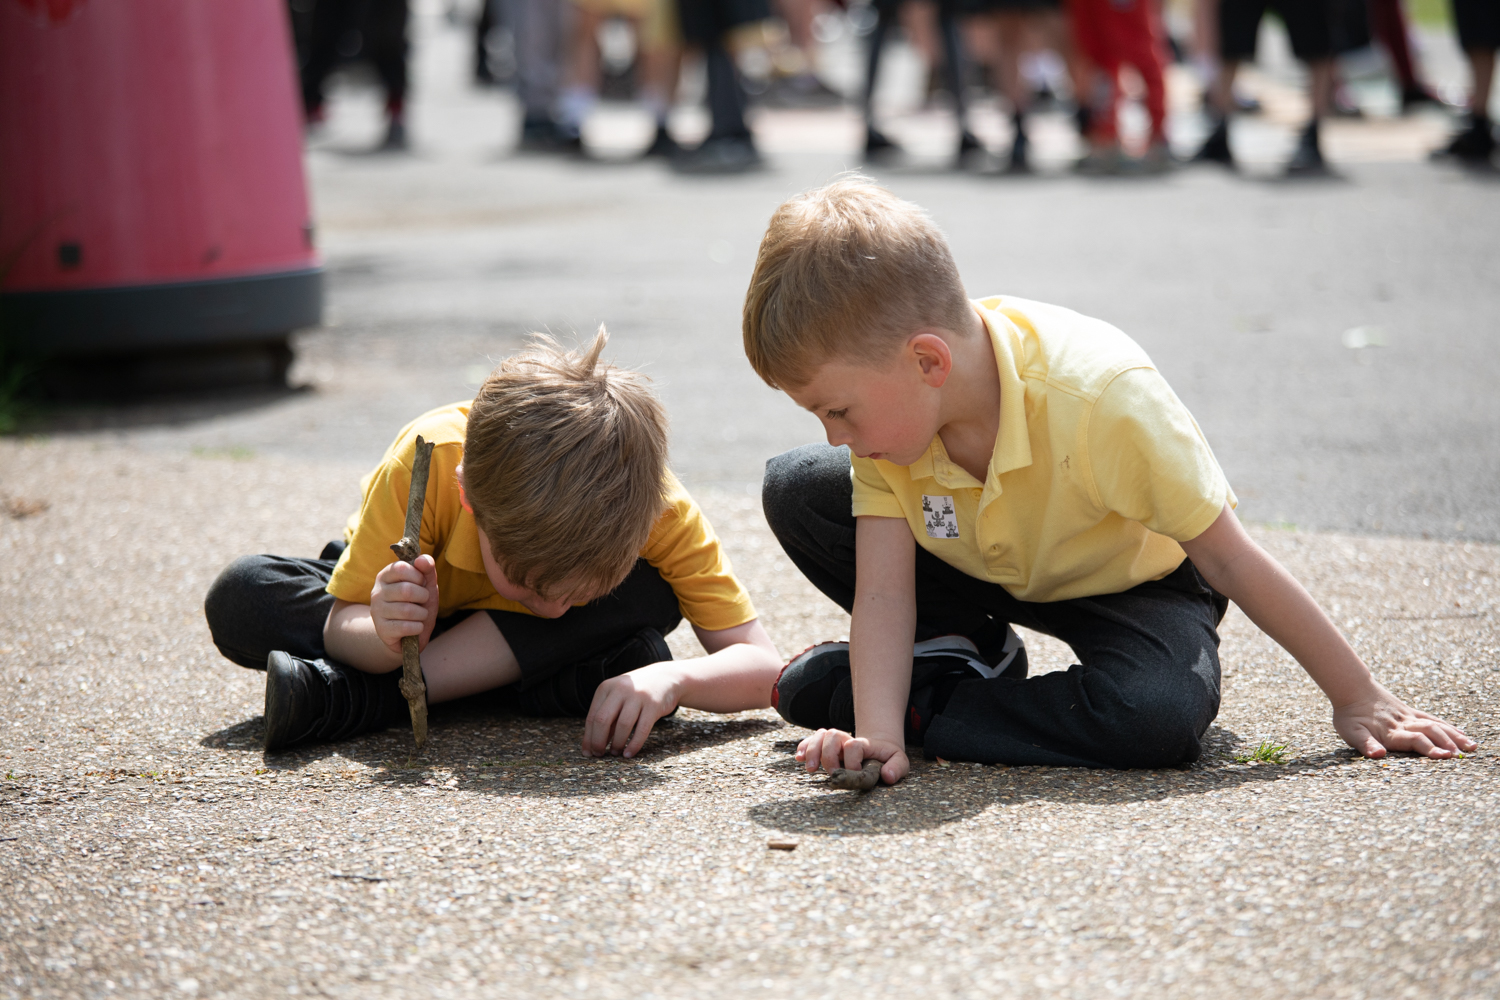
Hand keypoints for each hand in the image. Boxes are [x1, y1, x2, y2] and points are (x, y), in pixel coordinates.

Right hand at [369, 554, 438, 656]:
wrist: (408, 633)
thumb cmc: (417, 604)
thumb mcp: (426, 585)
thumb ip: (427, 569)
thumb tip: (422, 559)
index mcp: (385, 576)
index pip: (400, 568)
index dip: (418, 575)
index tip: (422, 583)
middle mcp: (377, 592)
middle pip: (406, 590)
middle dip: (423, 596)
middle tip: (423, 601)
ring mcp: (377, 612)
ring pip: (407, 610)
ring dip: (422, 614)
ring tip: (420, 615)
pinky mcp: (381, 630)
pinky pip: (405, 627)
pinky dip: (418, 627)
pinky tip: (416, 627)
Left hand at [581, 661, 679, 758]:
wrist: (665, 677)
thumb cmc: (636, 692)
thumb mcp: (617, 697)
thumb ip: (606, 716)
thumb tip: (593, 744)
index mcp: (606, 688)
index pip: (592, 716)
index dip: (588, 737)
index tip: (588, 752)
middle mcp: (620, 690)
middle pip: (602, 720)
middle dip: (598, 741)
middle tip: (599, 754)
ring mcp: (638, 696)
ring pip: (622, 726)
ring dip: (617, 744)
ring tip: (615, 752)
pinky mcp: (653, 705)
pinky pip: (641, 730)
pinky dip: (634, 745)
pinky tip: (629, 753)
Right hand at [794, 729, 908, 784]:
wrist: (878, 749)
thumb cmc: (888, 758)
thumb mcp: (900, 761)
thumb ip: (897, 767)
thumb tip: (887, 776)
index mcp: (864, 744)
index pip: (853, 746)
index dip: (852, 761)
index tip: (855, 774)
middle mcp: (847, 740)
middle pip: (832, 735)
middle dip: (829, 756)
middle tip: (833, 774)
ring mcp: (835, 743)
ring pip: (820, 736)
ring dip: (812, 751)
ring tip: (811, 769)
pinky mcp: (825, 747)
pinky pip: (811, 741)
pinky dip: (803, 748)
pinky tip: (799, 758)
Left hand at [1333, 682, 1477, 758]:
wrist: (1351, 688)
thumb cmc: (1349, 715)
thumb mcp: (1351, 732)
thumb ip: (1365, 744)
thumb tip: (1378, 755)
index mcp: (1391, 732)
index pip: (1415, 740)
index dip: (1430, 749)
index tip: (1445, 757)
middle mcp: (1404, 724)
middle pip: (1430, 732)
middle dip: (1447, 744)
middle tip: (1464, 755)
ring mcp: (1409, 717)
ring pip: (1436, 725)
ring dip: (1454, 736)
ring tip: (1472, 747)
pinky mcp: (1411, 712)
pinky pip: (1433, 719)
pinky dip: (1448, 726)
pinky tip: (1460, 733)